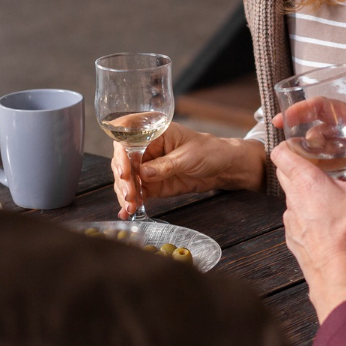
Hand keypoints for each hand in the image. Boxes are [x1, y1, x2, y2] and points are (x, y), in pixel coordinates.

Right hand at [112, 122, 264, 217]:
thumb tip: (143, 173)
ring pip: (128, 180)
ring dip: (126, 194)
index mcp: (154, 133)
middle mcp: (147, 149)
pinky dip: (131, 202)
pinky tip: (127, 212)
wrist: (223, 168)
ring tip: (129, 207)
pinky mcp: (153, 184)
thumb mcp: (189, 156)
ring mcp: (148, 167)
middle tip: (129, 196)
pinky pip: (137, 193)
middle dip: (124, 181)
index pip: (128, 141)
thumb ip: (166, 165)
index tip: (124, 173)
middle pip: (124, 163)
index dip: (122, 157)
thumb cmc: (209, 151)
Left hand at [272, 128, 345, 324]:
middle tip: (321, 162)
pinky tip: (327, 218)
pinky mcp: (293, 236)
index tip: (303, 143)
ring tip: (328, 191)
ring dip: (304, 190)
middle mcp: (293, 198)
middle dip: (298, 164)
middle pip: (284, 171)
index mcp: (306, 181)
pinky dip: (307, 212)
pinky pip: (296, 216)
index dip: (288, 144)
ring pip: (291, 195)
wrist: (337, 276)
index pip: (279, 152)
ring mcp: (290, 219)